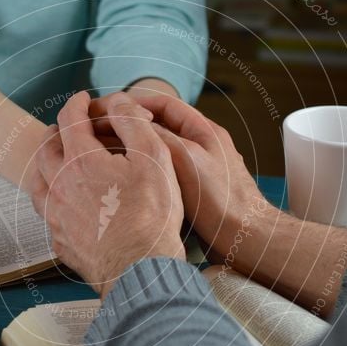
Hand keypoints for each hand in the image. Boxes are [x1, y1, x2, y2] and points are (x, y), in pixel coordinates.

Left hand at [30, 92, 184, 298]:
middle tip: (66, 128)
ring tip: (58, 163)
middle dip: (56, 133)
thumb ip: (132, 121)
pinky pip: (48, 214)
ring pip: (39, 182)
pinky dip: (53, 200)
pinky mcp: (60, 241)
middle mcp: (59, 185)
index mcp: (80, 160)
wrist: (141, 270)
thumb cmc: (151, 214)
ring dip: (47, 166)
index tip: (83, 98)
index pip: (70, 118)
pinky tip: (65, 203)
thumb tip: (117, 101)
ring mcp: (56, 216)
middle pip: (46, 149)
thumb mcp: (153, 156)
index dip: (78, 102)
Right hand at [93, 95, 274, 262]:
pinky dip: (143, 177)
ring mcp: (196, 172)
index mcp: (203, 132)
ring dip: (134, 155)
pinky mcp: (192, 196)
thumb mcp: (187, 159)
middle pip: (158, 129)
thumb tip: (135, 122)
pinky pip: (162, 178)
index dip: (134, 105)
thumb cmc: (224, 202)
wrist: (245, 240)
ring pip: (158, 155)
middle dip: (130, 130)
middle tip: (101, 135)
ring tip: (107, 159)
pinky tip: (127, 185)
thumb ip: (161, 137)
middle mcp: (200, 149)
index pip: (164, 105)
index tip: (109, 111)